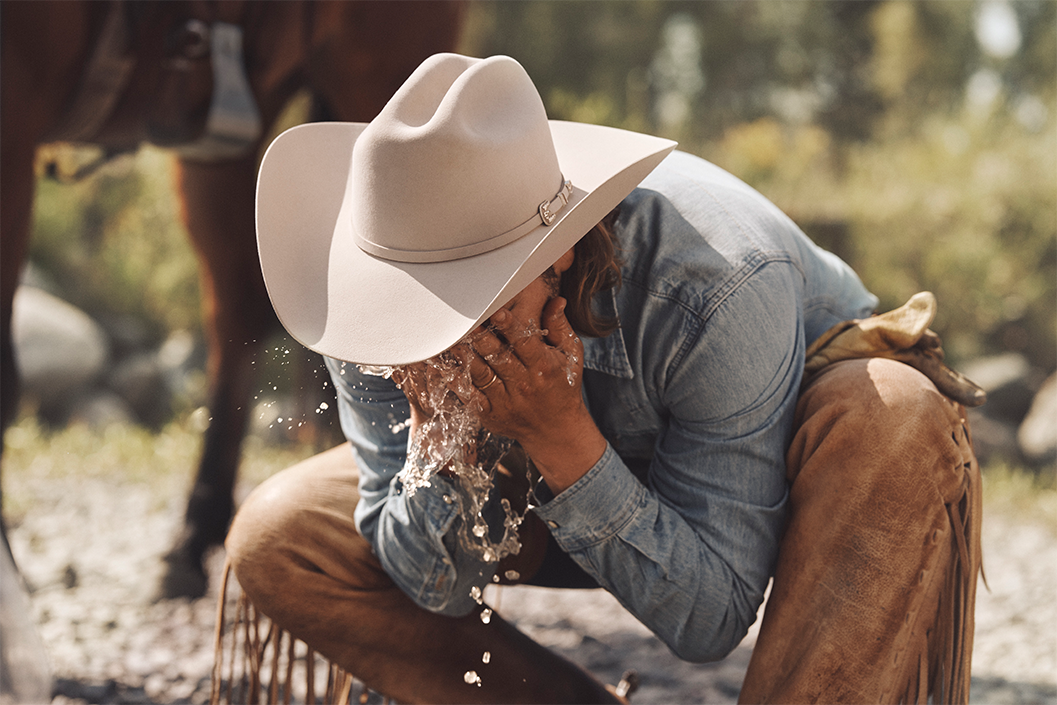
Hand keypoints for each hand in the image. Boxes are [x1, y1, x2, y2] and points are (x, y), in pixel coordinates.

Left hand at [465, 297, 606, 493]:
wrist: (556, 431)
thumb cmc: (563, 387)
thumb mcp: (571, 356)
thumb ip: (560, 328)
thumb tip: (556, 300)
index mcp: (543, 367)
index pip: (525, 343)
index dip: (510, 327)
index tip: (497, 311)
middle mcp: (523, 384)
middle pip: (498, 356)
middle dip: (481, 336)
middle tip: (465, 318)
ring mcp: (504, 401)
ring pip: (480, 374)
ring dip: (463, 355)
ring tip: (450, 337)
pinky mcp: (489, 413)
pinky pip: (469, 395)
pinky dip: (455, 380)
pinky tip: (443, 365)